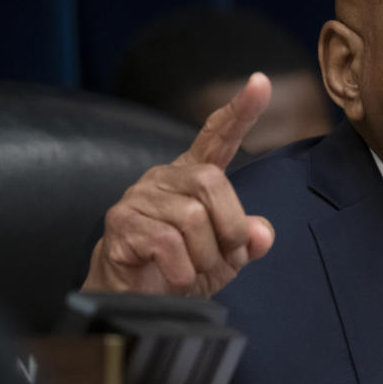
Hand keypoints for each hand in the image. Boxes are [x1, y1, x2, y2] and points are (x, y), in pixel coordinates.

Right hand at [82, 73, 275, 296]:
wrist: (136, 301)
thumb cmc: (183, 268)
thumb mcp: (228, 255)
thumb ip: (249, 239)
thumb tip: (261, 234)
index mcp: (195, 176)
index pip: (218, 135)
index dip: (241, 110)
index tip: (261, 82)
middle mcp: (165, 176)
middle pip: (211, 183)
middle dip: (230, 227)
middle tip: (226, 256)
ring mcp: (139, 196)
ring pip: (191, 218)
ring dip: (204, 257)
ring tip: (194, 271)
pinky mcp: (121, 222)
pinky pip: (167, 244)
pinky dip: (183, 271)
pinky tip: (175, 279)